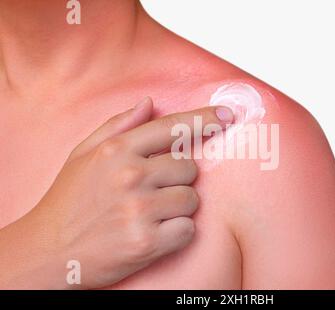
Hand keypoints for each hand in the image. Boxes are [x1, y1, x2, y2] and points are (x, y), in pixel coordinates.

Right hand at [0, 97, 233, 288]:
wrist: (47, 251)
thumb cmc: (67, 202)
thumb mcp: (83, 155)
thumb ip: (117, 126)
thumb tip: (149, 103)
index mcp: (117, 150)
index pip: (172, 127)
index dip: (204, 120)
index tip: (226, 116)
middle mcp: (131, 175)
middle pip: (190, 167)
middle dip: (178, 179)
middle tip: (153, 192)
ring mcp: (140, 209)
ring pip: (192, 199)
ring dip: (178, 207)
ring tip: (149, 215)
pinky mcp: (147, 241)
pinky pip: (188, 229)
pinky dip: (177, 233)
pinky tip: (153, 234)